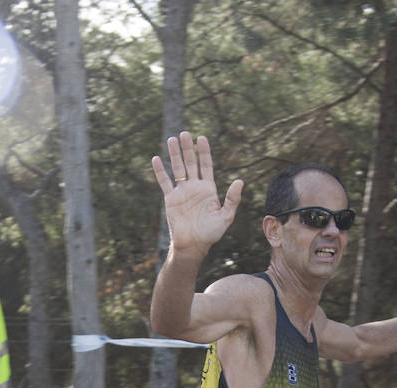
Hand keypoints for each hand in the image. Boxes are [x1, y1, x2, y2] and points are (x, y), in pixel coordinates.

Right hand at [151, 131, 242, 253]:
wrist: (193, 245)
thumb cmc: (211, 233)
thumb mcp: (226, 216)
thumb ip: (232, 199)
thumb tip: (240, 181)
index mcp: (209, 189)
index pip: (206, 165)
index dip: (204, 152)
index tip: (201, 138)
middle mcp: (195, 187)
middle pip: (191, 163)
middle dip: (188, 148)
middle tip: (184, 133)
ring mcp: (182, 192)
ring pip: (177, 168)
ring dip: (174, 154)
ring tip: (171, 139)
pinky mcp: (171, 198)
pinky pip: (164, 182)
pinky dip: (160, 171)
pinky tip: (156, 158)